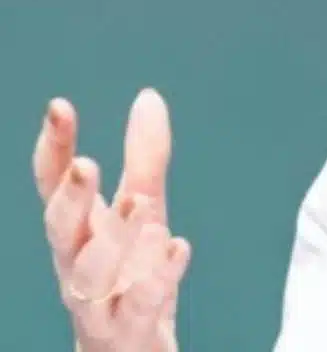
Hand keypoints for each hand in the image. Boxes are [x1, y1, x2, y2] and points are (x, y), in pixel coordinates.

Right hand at [33, 89, 191, 350]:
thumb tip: (148, 96)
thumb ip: (144, 156)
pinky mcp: (131, 328)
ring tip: (141, 203)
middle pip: (61, 231)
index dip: (52, 148)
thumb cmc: (129, 272)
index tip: (59, 106)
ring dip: (114, 238)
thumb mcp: (141, 206)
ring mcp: (101, 300)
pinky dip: (158, 277)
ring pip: (92, 274)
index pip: (53, 186)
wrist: (131, 350)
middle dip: (70, 199)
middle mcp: (79, 263)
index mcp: (78, 229)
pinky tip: (178, 248)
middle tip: (86, 164)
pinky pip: (141, 305)